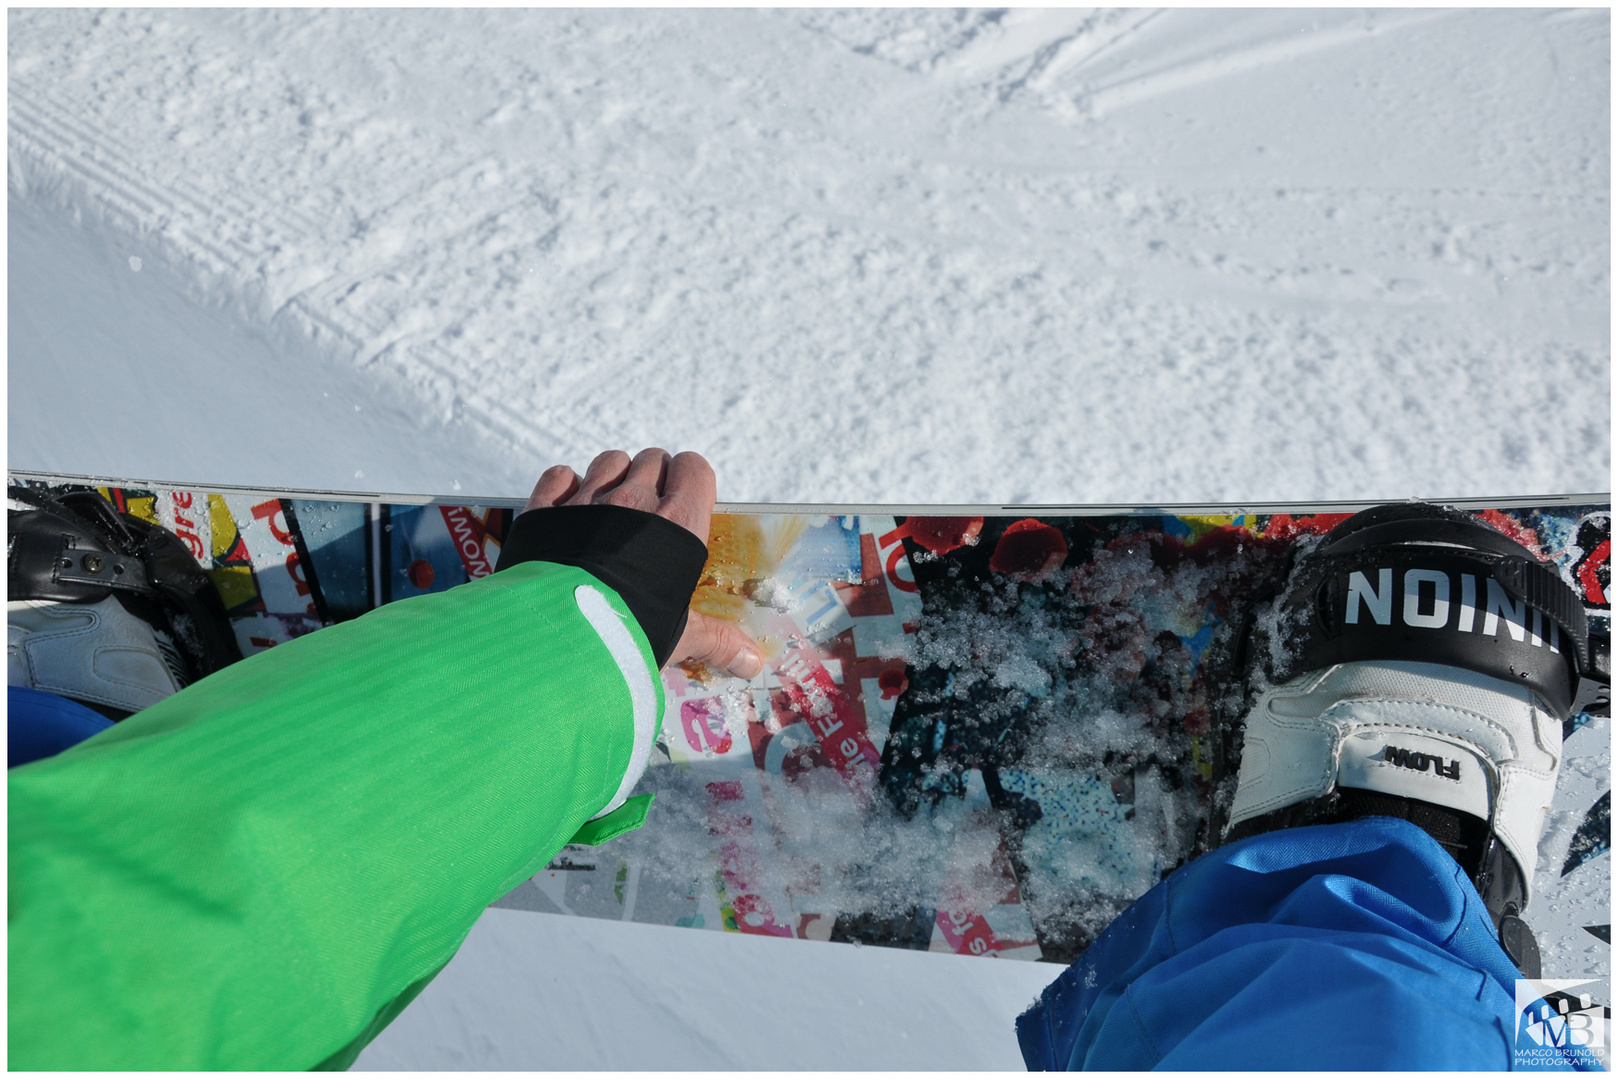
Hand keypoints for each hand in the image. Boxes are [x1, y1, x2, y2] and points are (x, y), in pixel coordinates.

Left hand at [524, 449, 763, 679]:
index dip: (693, 481)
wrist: (561, 633)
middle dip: (656, 478)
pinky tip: (570, 509)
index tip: (689, 502)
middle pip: (653, 461)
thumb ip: (716, 640)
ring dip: (614, 476)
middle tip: (652, 514)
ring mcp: (587, 500)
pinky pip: (559, 476)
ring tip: (613, 510)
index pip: (694, 470)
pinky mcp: (546, 510)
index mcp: (676, 522)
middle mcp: (633, 500)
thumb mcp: (680, 637)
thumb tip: (753, 662)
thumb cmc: (631, 630)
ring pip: (610, 461)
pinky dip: (565, 486)